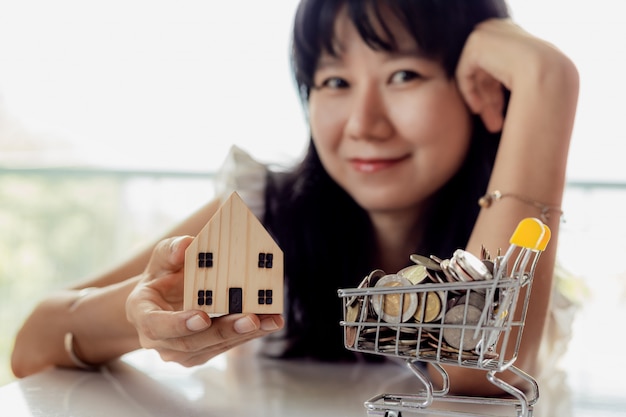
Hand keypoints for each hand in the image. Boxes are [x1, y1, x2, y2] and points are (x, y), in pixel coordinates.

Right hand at [126, 236, 283, 365]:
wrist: (162, 303)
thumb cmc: (162, 276)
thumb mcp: (161, 259)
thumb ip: (171, 251)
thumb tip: (186, 244)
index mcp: (144, 316)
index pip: (158, 325)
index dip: (179, 323)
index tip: (202, 316)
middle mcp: (160, 341)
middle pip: (193, 343)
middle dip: (224, 331)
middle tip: (251, 319)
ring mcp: (181, 353)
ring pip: (214, 347)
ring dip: (245, 334)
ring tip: (271, 320)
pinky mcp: (202, 354)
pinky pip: (226, 347)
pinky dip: (249, 334)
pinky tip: (269, 322)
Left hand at [455, 19, 570, 132]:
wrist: (548, 71)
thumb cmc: (547, 80)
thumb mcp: (526, 82)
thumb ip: (511, 81)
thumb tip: (508, 94)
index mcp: (514, 36)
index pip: (497, 68)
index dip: (497, 95)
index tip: (500, 116)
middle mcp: (500, 30)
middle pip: (486, 73)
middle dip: (490, 102)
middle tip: (494, 126)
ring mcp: (487, 33)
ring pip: (476, 76)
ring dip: (482, 102)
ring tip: (492, 125)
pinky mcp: (476, 44)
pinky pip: (464, 72)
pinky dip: (469, 92)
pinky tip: (478, 109)